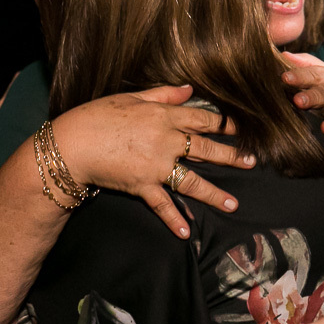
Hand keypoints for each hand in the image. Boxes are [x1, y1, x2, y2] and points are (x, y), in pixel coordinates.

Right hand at [53, 85, 255, 238]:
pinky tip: (187, 233)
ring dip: (214, 194)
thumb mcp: (130, 98)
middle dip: (231, 156)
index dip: (225, 123)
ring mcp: (156, 165)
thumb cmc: (97, 116)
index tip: (243, 128)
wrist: (72, 144)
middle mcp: (166, 141)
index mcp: (164, 116)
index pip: (203, 119)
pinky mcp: (143, 186)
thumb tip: (189, 89)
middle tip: (251, 162)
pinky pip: (163, 205)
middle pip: (206, 149)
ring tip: (233, 204)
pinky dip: (174, 220)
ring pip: (193, 181)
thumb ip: (163, 94)